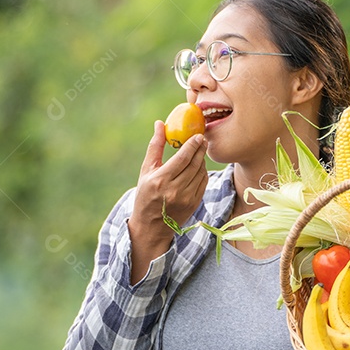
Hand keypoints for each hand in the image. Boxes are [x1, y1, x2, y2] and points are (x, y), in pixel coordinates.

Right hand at [128, 120, 207, 283]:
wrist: (151, 227)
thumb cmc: (146, 194)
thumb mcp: (146, 170)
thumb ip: (155, 146)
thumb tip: (160, 123)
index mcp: (160, 181)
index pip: (182, 158)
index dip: (193, 145)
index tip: (198, 135)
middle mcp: (175, 190)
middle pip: (194, 164)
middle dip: (200, 149)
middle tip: (203, 139)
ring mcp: (186, 198)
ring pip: (201, 172)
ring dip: (202, 160)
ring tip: (200, 151)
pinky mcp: (195, 204)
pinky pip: (203, 182)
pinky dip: (203, 172)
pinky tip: (199, 166)